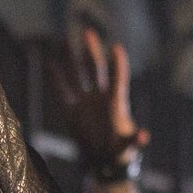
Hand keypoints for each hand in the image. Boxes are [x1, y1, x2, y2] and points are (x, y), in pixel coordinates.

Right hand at [48, 26, 148, 171]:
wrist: (104, 160)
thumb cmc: (120, 151)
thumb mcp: (128, 147)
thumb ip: (134, 141)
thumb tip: (144, 137)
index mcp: (117, 104)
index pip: (118, 79)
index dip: (118, 65)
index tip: (117, 47)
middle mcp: (101, 98)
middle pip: (96, 69)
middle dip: (92, 51)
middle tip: (87, 32)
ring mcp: (85, 102)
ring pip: (77, 75)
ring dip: (71, 58)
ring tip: (65, 39)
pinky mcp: (71, 111)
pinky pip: (61, 92)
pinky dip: (54, 78)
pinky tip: (48, 62)